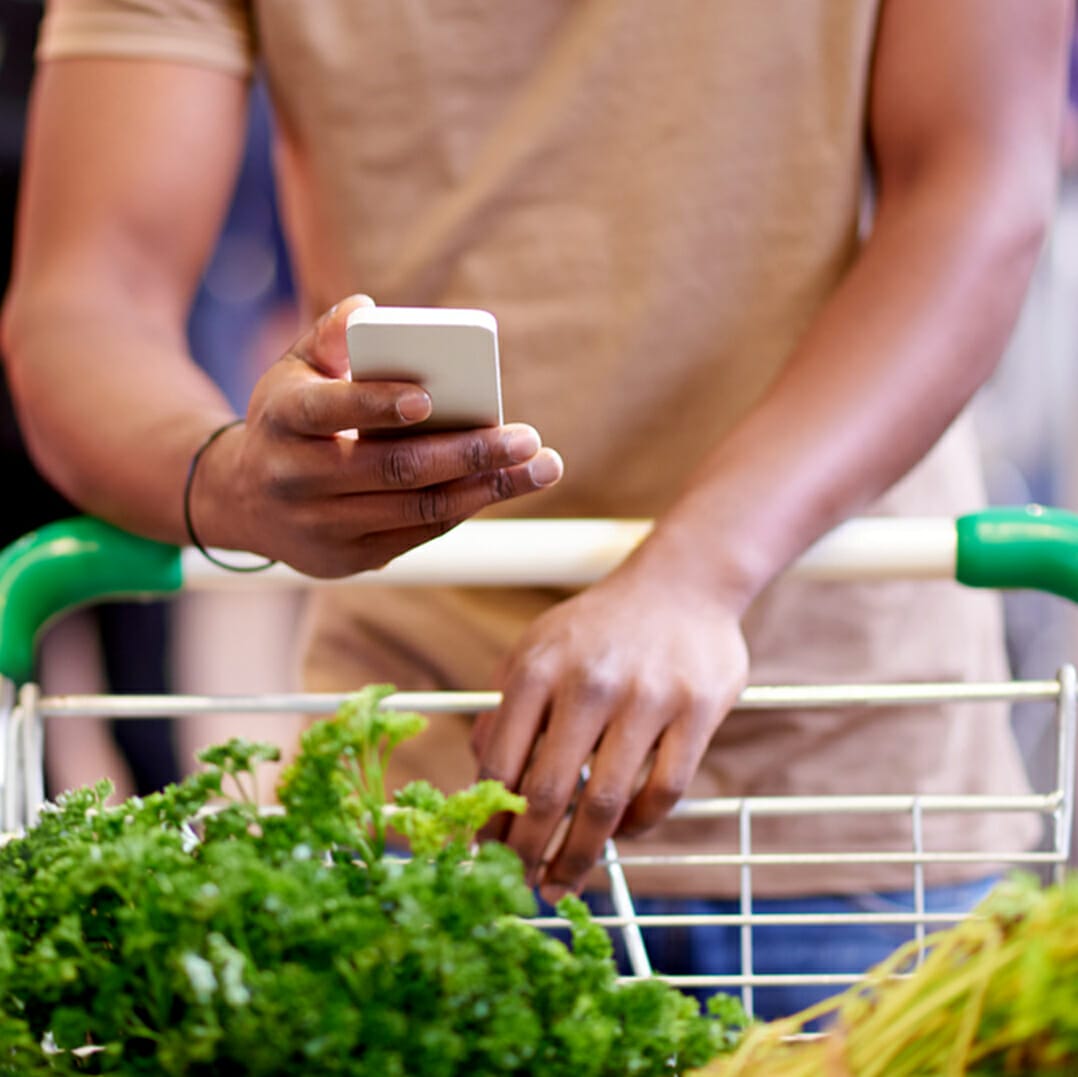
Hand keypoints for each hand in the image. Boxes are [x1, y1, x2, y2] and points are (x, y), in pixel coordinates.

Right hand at [191, 296, 562, 576]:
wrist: (242, 500)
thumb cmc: (287, 421)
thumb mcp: (292, 372)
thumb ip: (328, 337)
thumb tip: (368, 308)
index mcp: (282, 420)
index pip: (329, 411)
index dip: (376, 405)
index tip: (428, 397)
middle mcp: (296, 479)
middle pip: (394, 468)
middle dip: (469, 452)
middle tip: (527, 437)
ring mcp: (322, 526)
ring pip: (417, 508)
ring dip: (487, 488)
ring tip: (540, 467)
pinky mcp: (346, 559)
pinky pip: (418, 533)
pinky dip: (465, 507)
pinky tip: (503, 486)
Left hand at [472, 562, 747, 901]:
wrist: (681, 583)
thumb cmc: (599, 626)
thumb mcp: (537, 647)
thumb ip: (507, 705)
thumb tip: (481, 770)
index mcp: (538, 668)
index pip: (501, 763)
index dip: (489, 821)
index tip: (484, 855)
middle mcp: (589, 682)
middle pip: (549, 794)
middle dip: (529, 853)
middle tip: (523, 885)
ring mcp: (647, 697)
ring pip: (607, 803)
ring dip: (581, 855)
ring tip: (565, 881)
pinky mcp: (697, 710)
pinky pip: (664, 791)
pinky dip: (638, 825)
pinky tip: (622, 833)